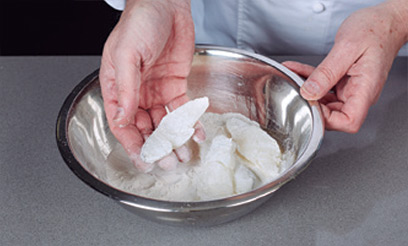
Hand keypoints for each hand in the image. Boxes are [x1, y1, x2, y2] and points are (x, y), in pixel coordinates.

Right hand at [100, 0, 199, 171]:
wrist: (166, 4)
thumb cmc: (140, 23)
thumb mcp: (127, 54)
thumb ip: (125, 88)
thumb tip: (122, 118)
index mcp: (117, 87)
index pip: (122, 124)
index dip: (132, 145)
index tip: (144, 161)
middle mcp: (137, 93)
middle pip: (145, 128)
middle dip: (156, 147)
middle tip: (168, 163)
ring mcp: (157, 90)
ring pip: (164, 122)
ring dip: (173, 139)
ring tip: (183, 154)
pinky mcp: (176, 85)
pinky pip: (182, 109)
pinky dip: (189, 122)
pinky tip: (196, 133)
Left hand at [284, 0, 407, 132]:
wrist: (383, 20)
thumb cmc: (375, 29)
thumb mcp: (347, 48)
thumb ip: (327, 72)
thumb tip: (310, 92)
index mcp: (365, 89)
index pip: (349, 121)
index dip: (328, 120)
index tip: (311, 105)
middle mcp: (359, 93)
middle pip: (334, 116)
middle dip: (312, 105)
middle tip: (297, 90)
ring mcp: (350, 89)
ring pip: (324, 101)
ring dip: (306, 91)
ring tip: (293, 77)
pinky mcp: (342, 82)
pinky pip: (323, 87)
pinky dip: (308, 79)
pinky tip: (297, 70)